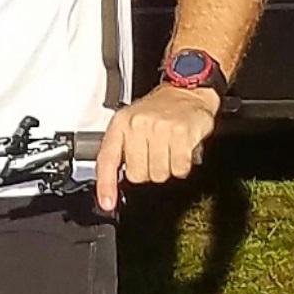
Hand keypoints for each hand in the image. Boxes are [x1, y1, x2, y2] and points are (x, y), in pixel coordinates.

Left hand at [95, 82, 219, 211]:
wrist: (187, 91)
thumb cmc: (158, 110)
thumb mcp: (130, 123)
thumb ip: (119, 150)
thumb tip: (111, 183)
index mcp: (121, 124)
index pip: (107, 160)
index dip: (106, 185)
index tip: (107, 203)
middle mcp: (137, 125)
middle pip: (137, 175)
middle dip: (147, 171)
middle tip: (154, 155)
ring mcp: (160, 129)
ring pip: (159, 174)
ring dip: (166, 168)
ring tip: (168, 150)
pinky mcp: (181, 134)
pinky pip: (179, 169)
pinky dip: (182, 166)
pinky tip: (180, 151)